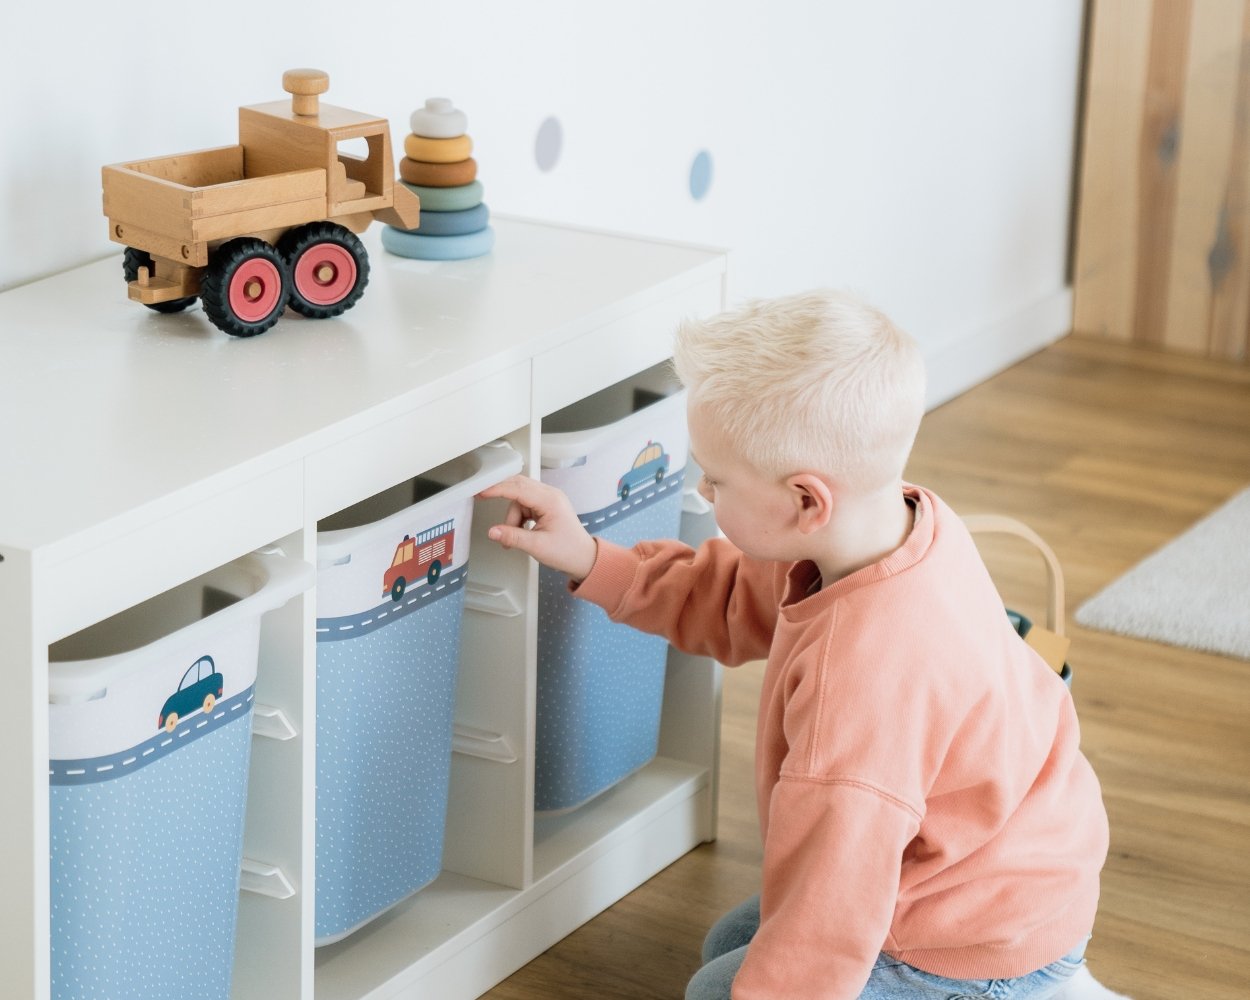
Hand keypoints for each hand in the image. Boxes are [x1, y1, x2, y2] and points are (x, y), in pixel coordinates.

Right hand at [478, 475, 598, 580]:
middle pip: (518, 487)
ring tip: (512, 538)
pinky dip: (518, 518)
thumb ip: (512, 537)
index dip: (497, 489)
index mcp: (550, 501)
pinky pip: (524, 505)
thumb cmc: (568, 551)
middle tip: (481, 497)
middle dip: (501, 497)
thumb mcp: (537, 546)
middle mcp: (550, 495)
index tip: (481, 491)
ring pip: (519, 499)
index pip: (518, 488)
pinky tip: (519, 532)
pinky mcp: (546, 506)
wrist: (584, 558)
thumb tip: (492, 532)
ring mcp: (549, 500)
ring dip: (512, 517)